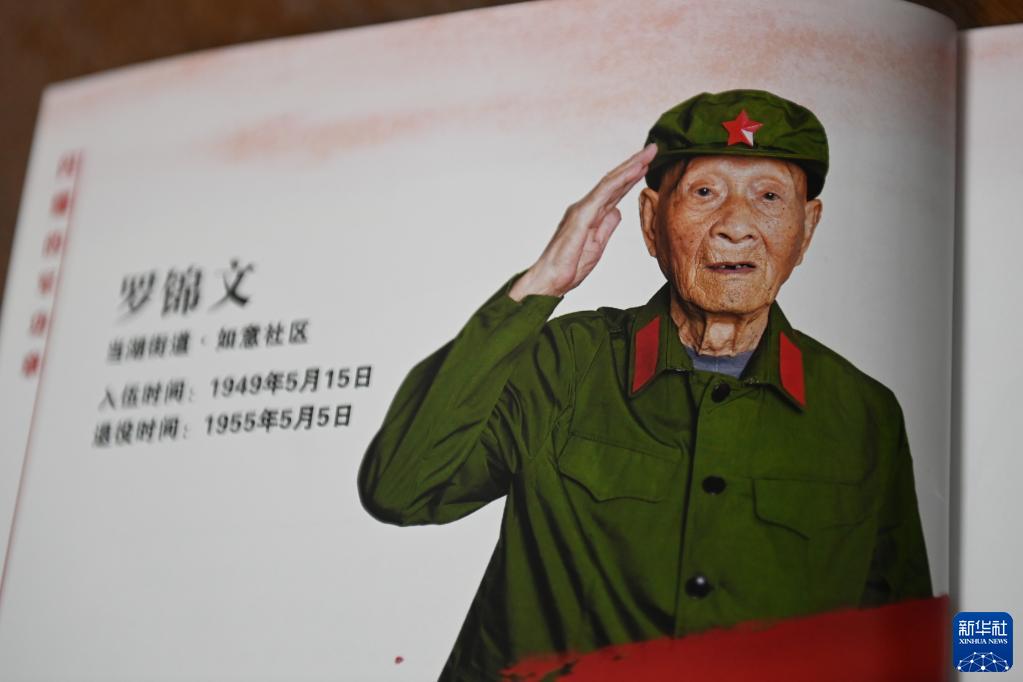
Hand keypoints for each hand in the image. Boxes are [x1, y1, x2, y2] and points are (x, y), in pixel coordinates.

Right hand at [509, 143, 657, 300]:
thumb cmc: (569, 267)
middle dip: (635, 164)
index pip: (614, 192)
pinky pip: (603, 193)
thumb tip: (617, 211)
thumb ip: (607, 227)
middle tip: (654, 149)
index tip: (649, 165)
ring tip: (648, 153)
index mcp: (591, 215)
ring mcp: (582, 209)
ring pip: (610, 182)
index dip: (632, 178)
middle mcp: (586, 207)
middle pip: (614, 181)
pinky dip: (620, 180)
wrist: (549, 280)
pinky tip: (634, 170)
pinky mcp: (581, 215)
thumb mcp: (597, 246)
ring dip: (630, 166)